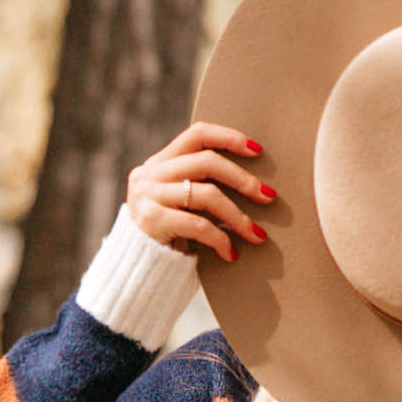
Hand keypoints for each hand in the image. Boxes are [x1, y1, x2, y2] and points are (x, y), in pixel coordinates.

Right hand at [129, 121, 273, 261]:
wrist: (133, 267)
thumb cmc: (167, 233)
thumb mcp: (176, 200)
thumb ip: (196, 182)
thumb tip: (251, 179)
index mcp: (158, 162)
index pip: (197, 134)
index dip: (229, 138)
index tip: (258, 150)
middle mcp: (150, 174)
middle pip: (207, 162)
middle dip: (243, 179)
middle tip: (269, 197)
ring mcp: (148, 196)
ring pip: (206, 194)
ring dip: (238, 216)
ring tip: (257, 235)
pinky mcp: (151, 221)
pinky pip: (198, 225)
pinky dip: (220, 239)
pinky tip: (231, 253)